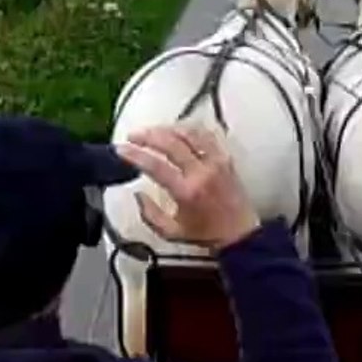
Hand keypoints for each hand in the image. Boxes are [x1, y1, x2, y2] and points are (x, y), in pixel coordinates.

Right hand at [116, 124, 259, 252]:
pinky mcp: (226, 158)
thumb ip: (149, 214)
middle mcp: (202, 173)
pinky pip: (208, 135)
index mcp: (187, 192)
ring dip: (169, 128)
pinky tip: (179, 130)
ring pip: (191, 133)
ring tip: (153, 131)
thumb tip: (138, 194)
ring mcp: (216, 162)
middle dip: (148, 135)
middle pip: (172, 143)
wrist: (239, 233)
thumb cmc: (206, 233)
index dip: (135, 155)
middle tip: (134, 136)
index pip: (156, 166)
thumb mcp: (171, 232)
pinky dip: (191, 128)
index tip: (122, 149)